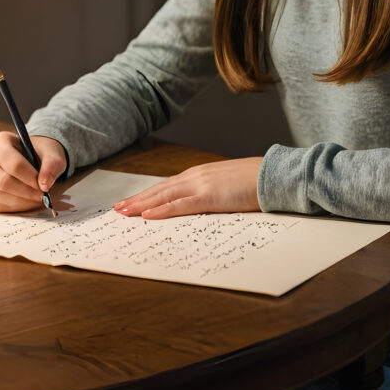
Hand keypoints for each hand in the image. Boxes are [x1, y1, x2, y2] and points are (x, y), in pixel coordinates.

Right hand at [0, 132, 66, 213]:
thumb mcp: (51, 152)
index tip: (44, 186)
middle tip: (43, 196)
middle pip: (3, 182)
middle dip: (27, 192)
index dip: (30, 178)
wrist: (28, 158)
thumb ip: (52, 164)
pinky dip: (14, 208)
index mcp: (1, 141)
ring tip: (36, 199)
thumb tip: (45, 185)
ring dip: (22, 202)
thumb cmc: (38, 153)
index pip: (13, 163)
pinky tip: (26, 202)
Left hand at [114, 157, 262, 219]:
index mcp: (200, 174)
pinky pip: (181, 205)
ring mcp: (201, 185)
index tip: (132, 201)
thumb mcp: (227, 185)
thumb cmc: (254, 181)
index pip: (167, 185)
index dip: (148, 194)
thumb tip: (200, 203)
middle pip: (160, 189)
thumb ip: (211, 191)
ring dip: (142, 205)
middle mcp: (196, 176)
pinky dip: (162, 210)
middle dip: (137, 199)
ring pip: (164, 196)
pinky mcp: (210, 197)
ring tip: (124, 212)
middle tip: (117, 209)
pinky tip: (148, 216)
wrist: (272, 174)